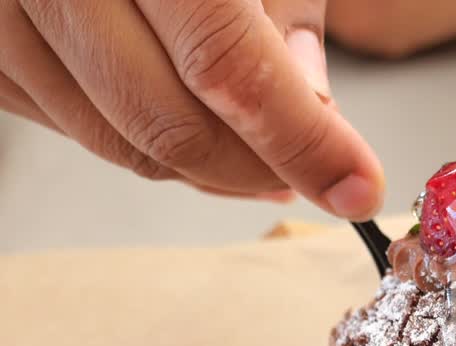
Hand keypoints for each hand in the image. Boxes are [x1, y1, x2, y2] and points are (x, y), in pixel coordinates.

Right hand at [0, 0, 384, 219]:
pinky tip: (186, 122)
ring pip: (116, 141)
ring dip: (203, 167)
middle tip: (315, 176)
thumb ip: (285, 10)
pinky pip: (67, 126)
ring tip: (261, 157)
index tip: (356, 186)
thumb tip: (316, 108)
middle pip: (166, 122)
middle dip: (257, 169)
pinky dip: (138, 139)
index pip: (227, 66)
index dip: (301, 142)